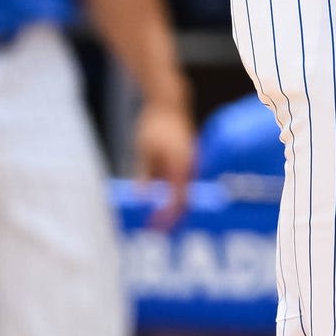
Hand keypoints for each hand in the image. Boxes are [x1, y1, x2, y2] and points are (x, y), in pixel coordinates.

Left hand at [137, 96, 197, 229]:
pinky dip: (173, 196)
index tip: (155, 229)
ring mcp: (191, 164)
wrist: (168, 104)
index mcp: (181, 166)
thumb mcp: (144, 150)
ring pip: (184, 193)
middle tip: (157, 231)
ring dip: (173, 209)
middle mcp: (190, 167)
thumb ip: (145, 175)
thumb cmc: (154, 126)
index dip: (167, 217)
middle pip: (185, 201)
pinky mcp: (188, 161)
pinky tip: (161, 202)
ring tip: (157, 221)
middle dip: (172, 218)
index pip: (177, 200)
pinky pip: (182, 184)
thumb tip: (143, 198)